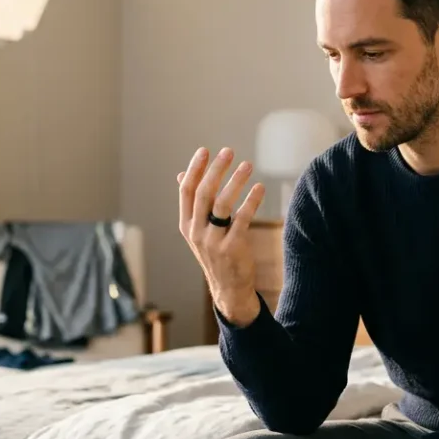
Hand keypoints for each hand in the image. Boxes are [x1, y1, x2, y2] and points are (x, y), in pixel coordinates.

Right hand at [176, 147, 265, 325]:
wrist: (228, 288)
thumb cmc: (215, 252)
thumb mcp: (198, 230)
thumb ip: (192, 203)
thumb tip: (179, 175)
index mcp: (186, 225)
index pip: (186, 191)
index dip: (194, 169)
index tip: (204, 150)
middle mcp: (196, 232)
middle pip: (204, 194)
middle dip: (215, 170)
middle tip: (228, 152)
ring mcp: (213, 242)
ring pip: (222, 205)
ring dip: (235, 182)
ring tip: (247, 165)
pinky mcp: (233, 248)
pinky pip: (242, 219)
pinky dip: (251, 201)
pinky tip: (259, 187)